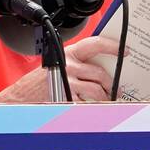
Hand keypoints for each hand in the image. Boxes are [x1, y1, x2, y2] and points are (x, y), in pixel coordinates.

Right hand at [0, 36, 118, 102]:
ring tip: (107, 98)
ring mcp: (68, 82)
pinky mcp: (66, 97)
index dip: (112, 46)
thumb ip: (80, 60)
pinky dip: (93, 105)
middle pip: (100, 73)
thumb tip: (104, 63)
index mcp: (69, 52)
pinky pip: (87, 102)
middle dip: (111, 83)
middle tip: (116, 88)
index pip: (95, 44)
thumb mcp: (60, 61)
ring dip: (105, 96)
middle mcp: (69, 66)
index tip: (125, 50)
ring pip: (96, 90)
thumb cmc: (43, 78)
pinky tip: (94, 105)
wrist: (24, 94)